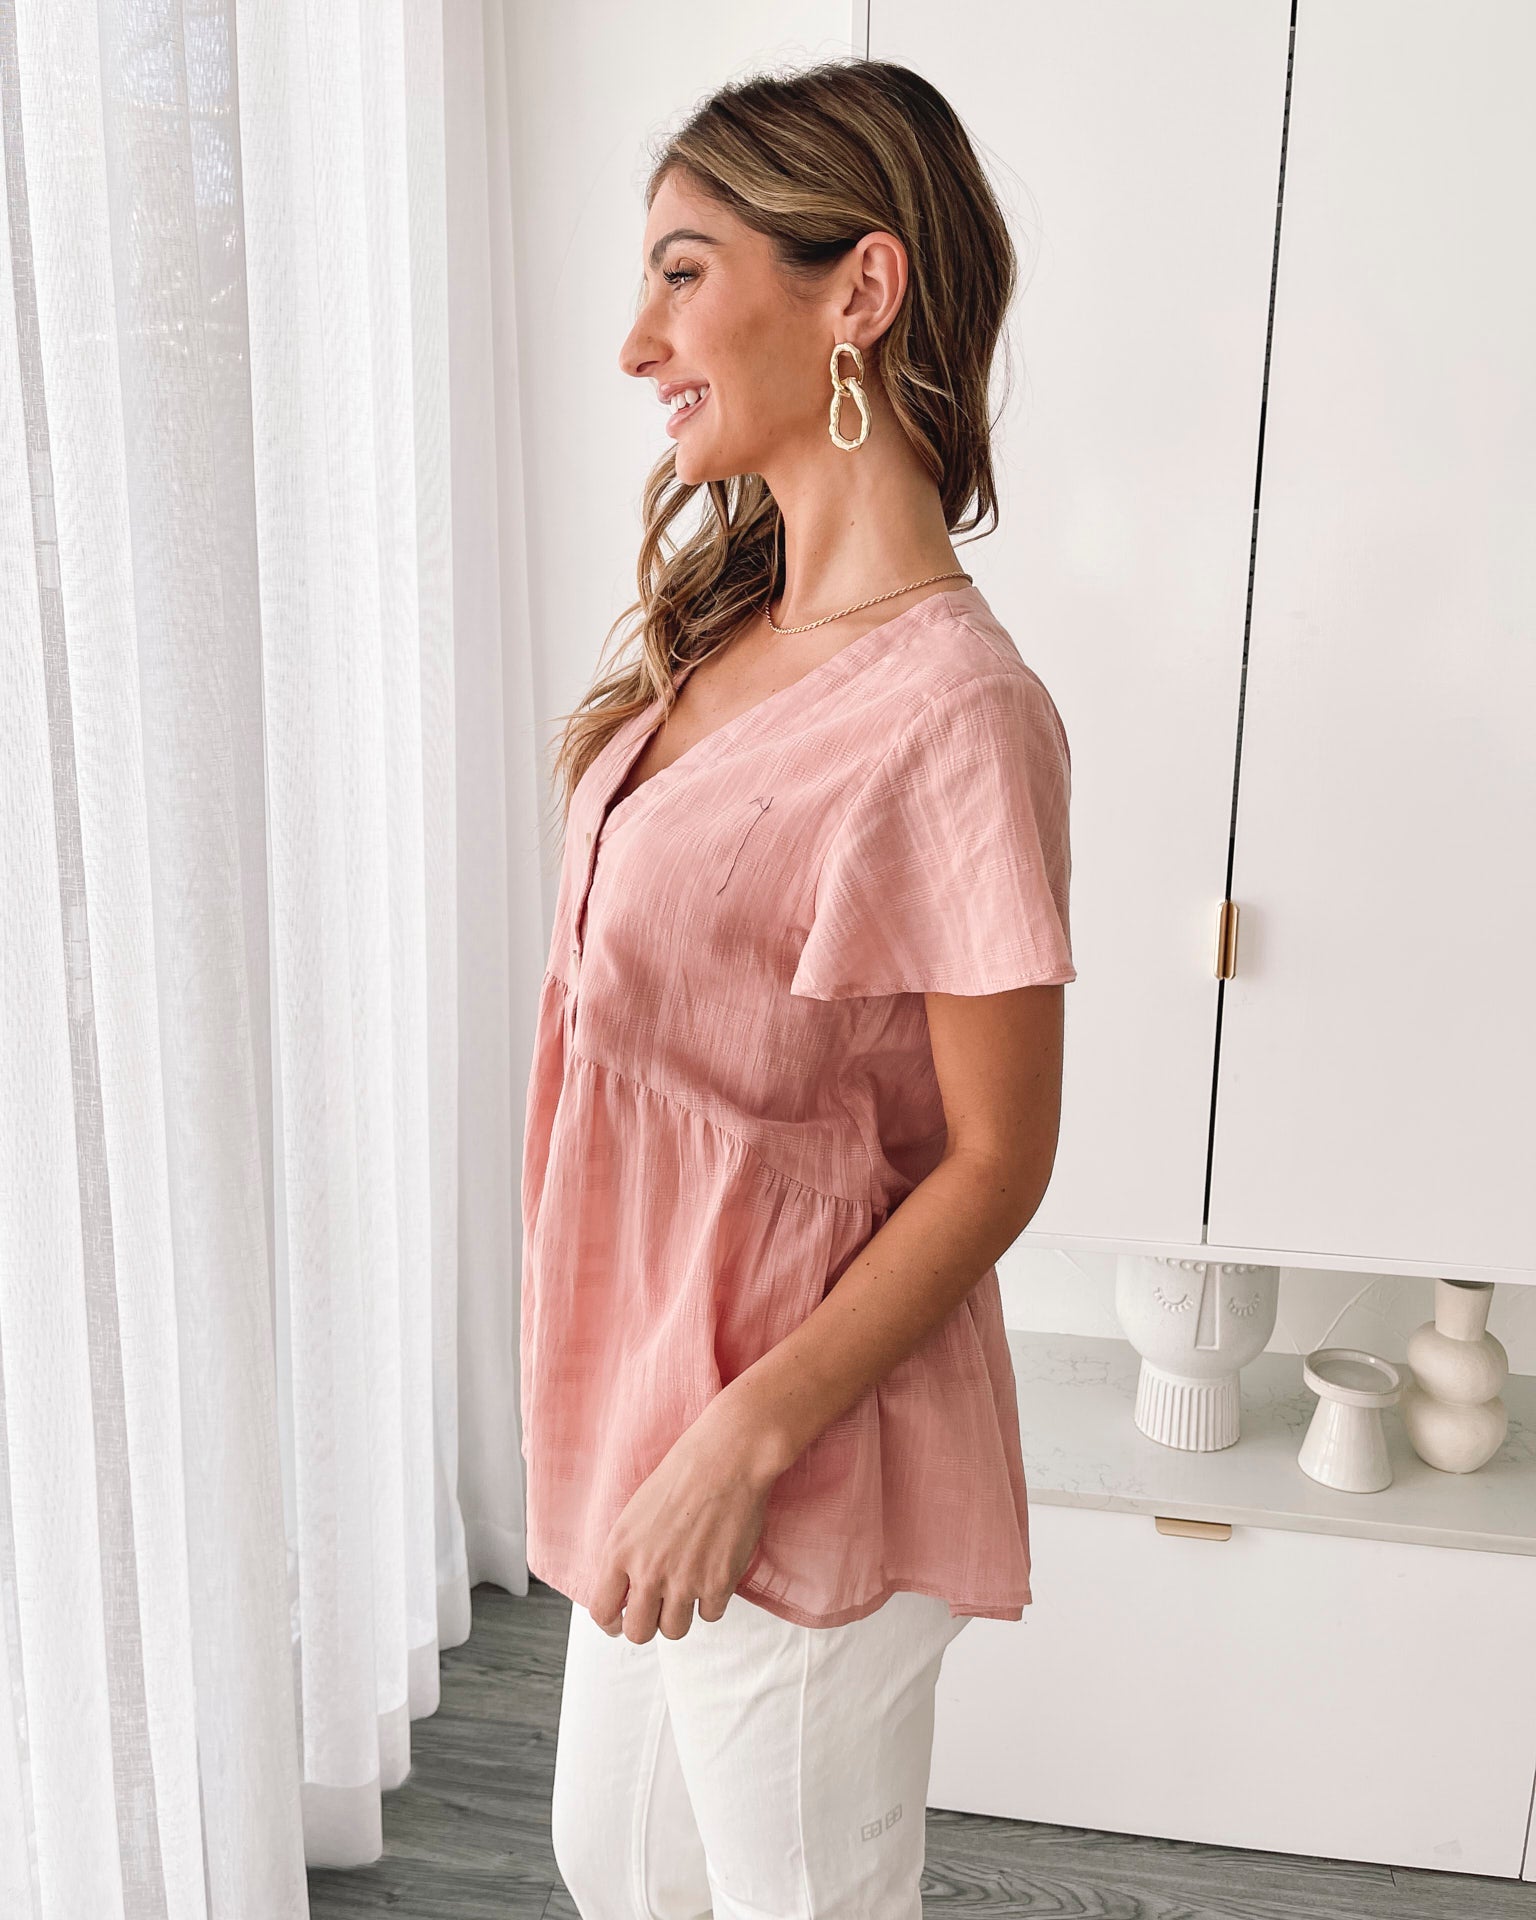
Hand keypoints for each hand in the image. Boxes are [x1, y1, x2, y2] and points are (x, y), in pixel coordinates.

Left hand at [587, 1400, 781, 1643]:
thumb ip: (626, 1554)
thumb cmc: (682, 1475)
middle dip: (647, 1625)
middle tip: (658, 1610)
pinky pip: (710, 1614)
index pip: (602, 1611)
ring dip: (681, 1614)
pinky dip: (713, 1600)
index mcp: (620, 1551)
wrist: (726, 1460)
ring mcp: (683, 1581)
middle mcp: (647, 1571)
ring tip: (690, 1586)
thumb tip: (626, 1588)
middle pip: (638, 1632)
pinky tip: (714, 1572)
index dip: (611, 1624)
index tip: (619, 1624)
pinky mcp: (717, 1583)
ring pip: (674, 1630)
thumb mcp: (635, 1512)